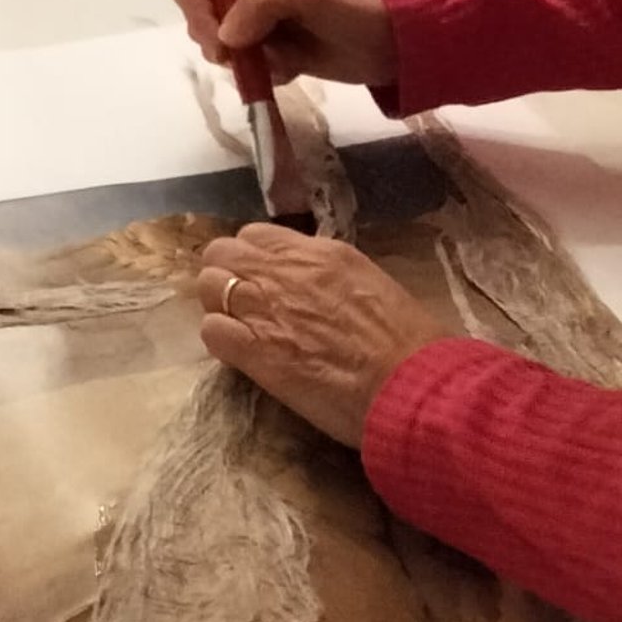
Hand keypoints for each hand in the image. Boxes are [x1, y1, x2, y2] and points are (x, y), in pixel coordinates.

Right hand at [173, 0, 397, 87]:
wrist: (391, 44)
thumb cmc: (352, 8)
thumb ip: (261, 3)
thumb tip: (226, 37)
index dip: (197, 14)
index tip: (219, 43)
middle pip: (201, 22)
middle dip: (223, 46)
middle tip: (250, 60)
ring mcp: (257, 28)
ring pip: (223, 51)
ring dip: (248, 63)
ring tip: (284, 61)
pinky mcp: (271, 55)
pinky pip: (248, 71)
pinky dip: (265, 76)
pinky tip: (293, 70)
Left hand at [195, 223, 445, 447]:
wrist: (412, 386)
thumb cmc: (410, 343)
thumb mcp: (371, 285)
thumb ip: (331, 276)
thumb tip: (311, 282)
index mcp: (319, 252)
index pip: (256, 235)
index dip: (252, 258)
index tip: (262, 280)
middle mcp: (285, 271)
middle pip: (222, 252)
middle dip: (226, 275)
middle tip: (243, 305)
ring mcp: (265, 308)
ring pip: (208, 285)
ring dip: (219, 306)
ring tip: (241, 331)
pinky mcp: (254, 350)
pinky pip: (210, 330)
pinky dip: (220, 340)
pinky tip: (241, 356)